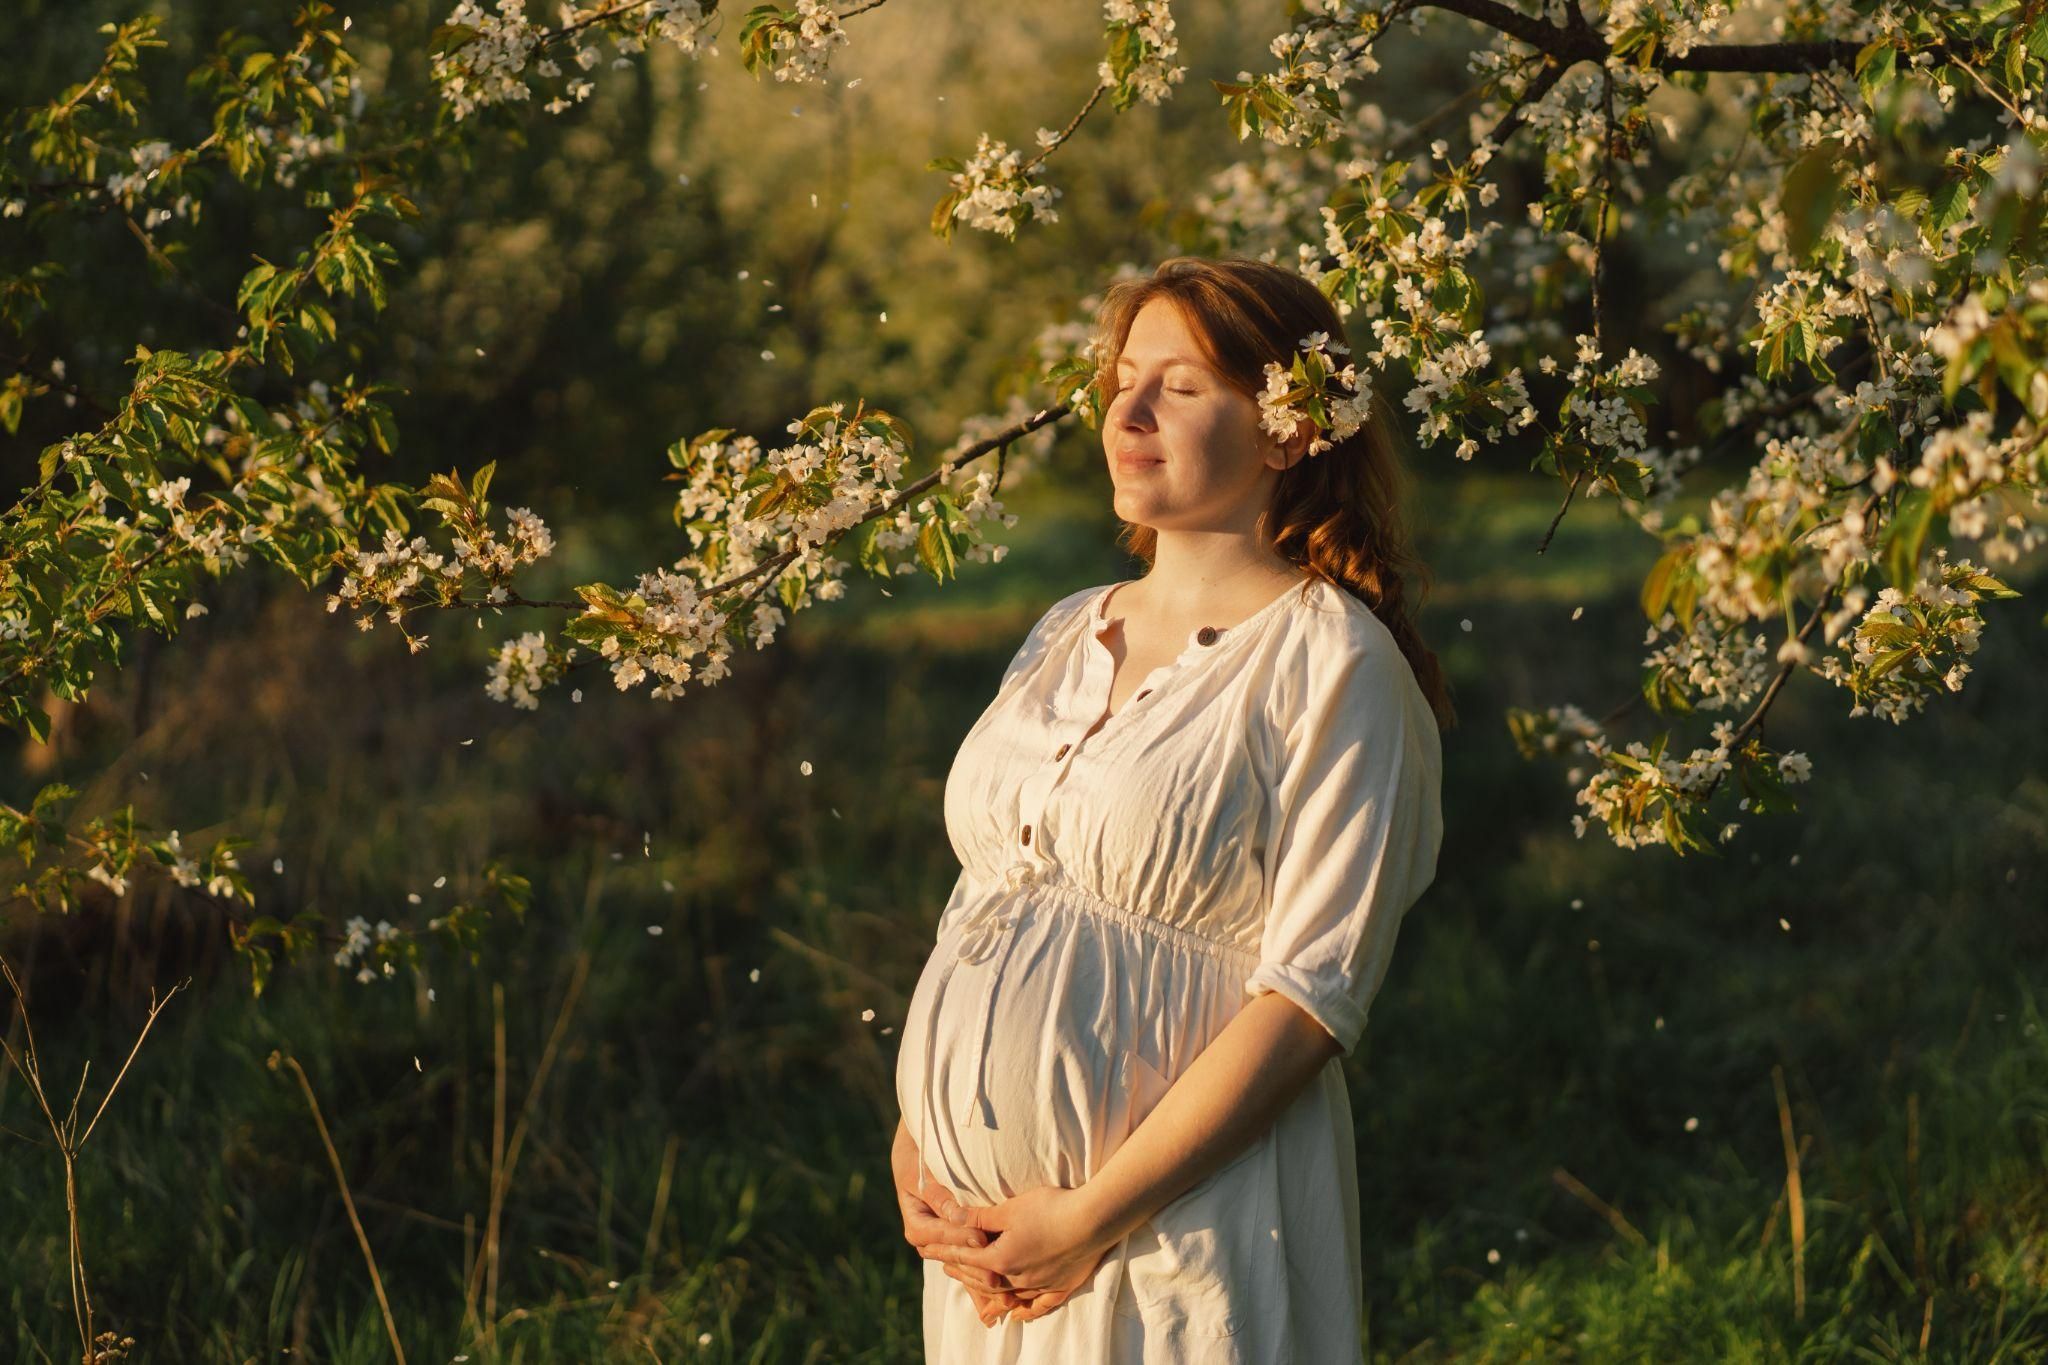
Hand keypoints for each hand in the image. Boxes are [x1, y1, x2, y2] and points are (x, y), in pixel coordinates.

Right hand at [893, 1121, 1024, 1325]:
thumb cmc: (922, 1159)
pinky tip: (1003, 1280)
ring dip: (982, 1273)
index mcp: (917, 1225)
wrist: (923, 1153)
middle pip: (951, 1257)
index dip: (959, 1238)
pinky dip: (986, 1268)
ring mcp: (946, 1243)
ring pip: (963, 1262)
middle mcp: (930, 1241)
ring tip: (1003, 1282)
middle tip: (997, 1272)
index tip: (981, 1238)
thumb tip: (957, 1217)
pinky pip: (972, 1258)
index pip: (937, 1236)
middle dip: (975, 1265)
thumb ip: (939, 1196)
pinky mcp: (961, 1241)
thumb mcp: (924, 1174)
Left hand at [923, 1183, 1112, 1322]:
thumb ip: (979, 1218)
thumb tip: (952, 1218)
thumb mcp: (1009, 1209)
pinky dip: (1024, 1311)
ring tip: (974, 1288)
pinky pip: (1037, 1306)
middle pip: (983, 1279)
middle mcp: (1016, 1279)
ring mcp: (1039, 1286)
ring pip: (1007, 1296)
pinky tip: (1016, 1315)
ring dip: (987, 1293)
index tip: (926, 1250)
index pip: (964, 1256)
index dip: (944, 1251)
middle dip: (961, 1271)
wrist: (1093, 1220)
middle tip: (945, 1266)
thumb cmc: (1050, 1209)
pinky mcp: (1060, 1287)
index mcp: (1000, 1259)